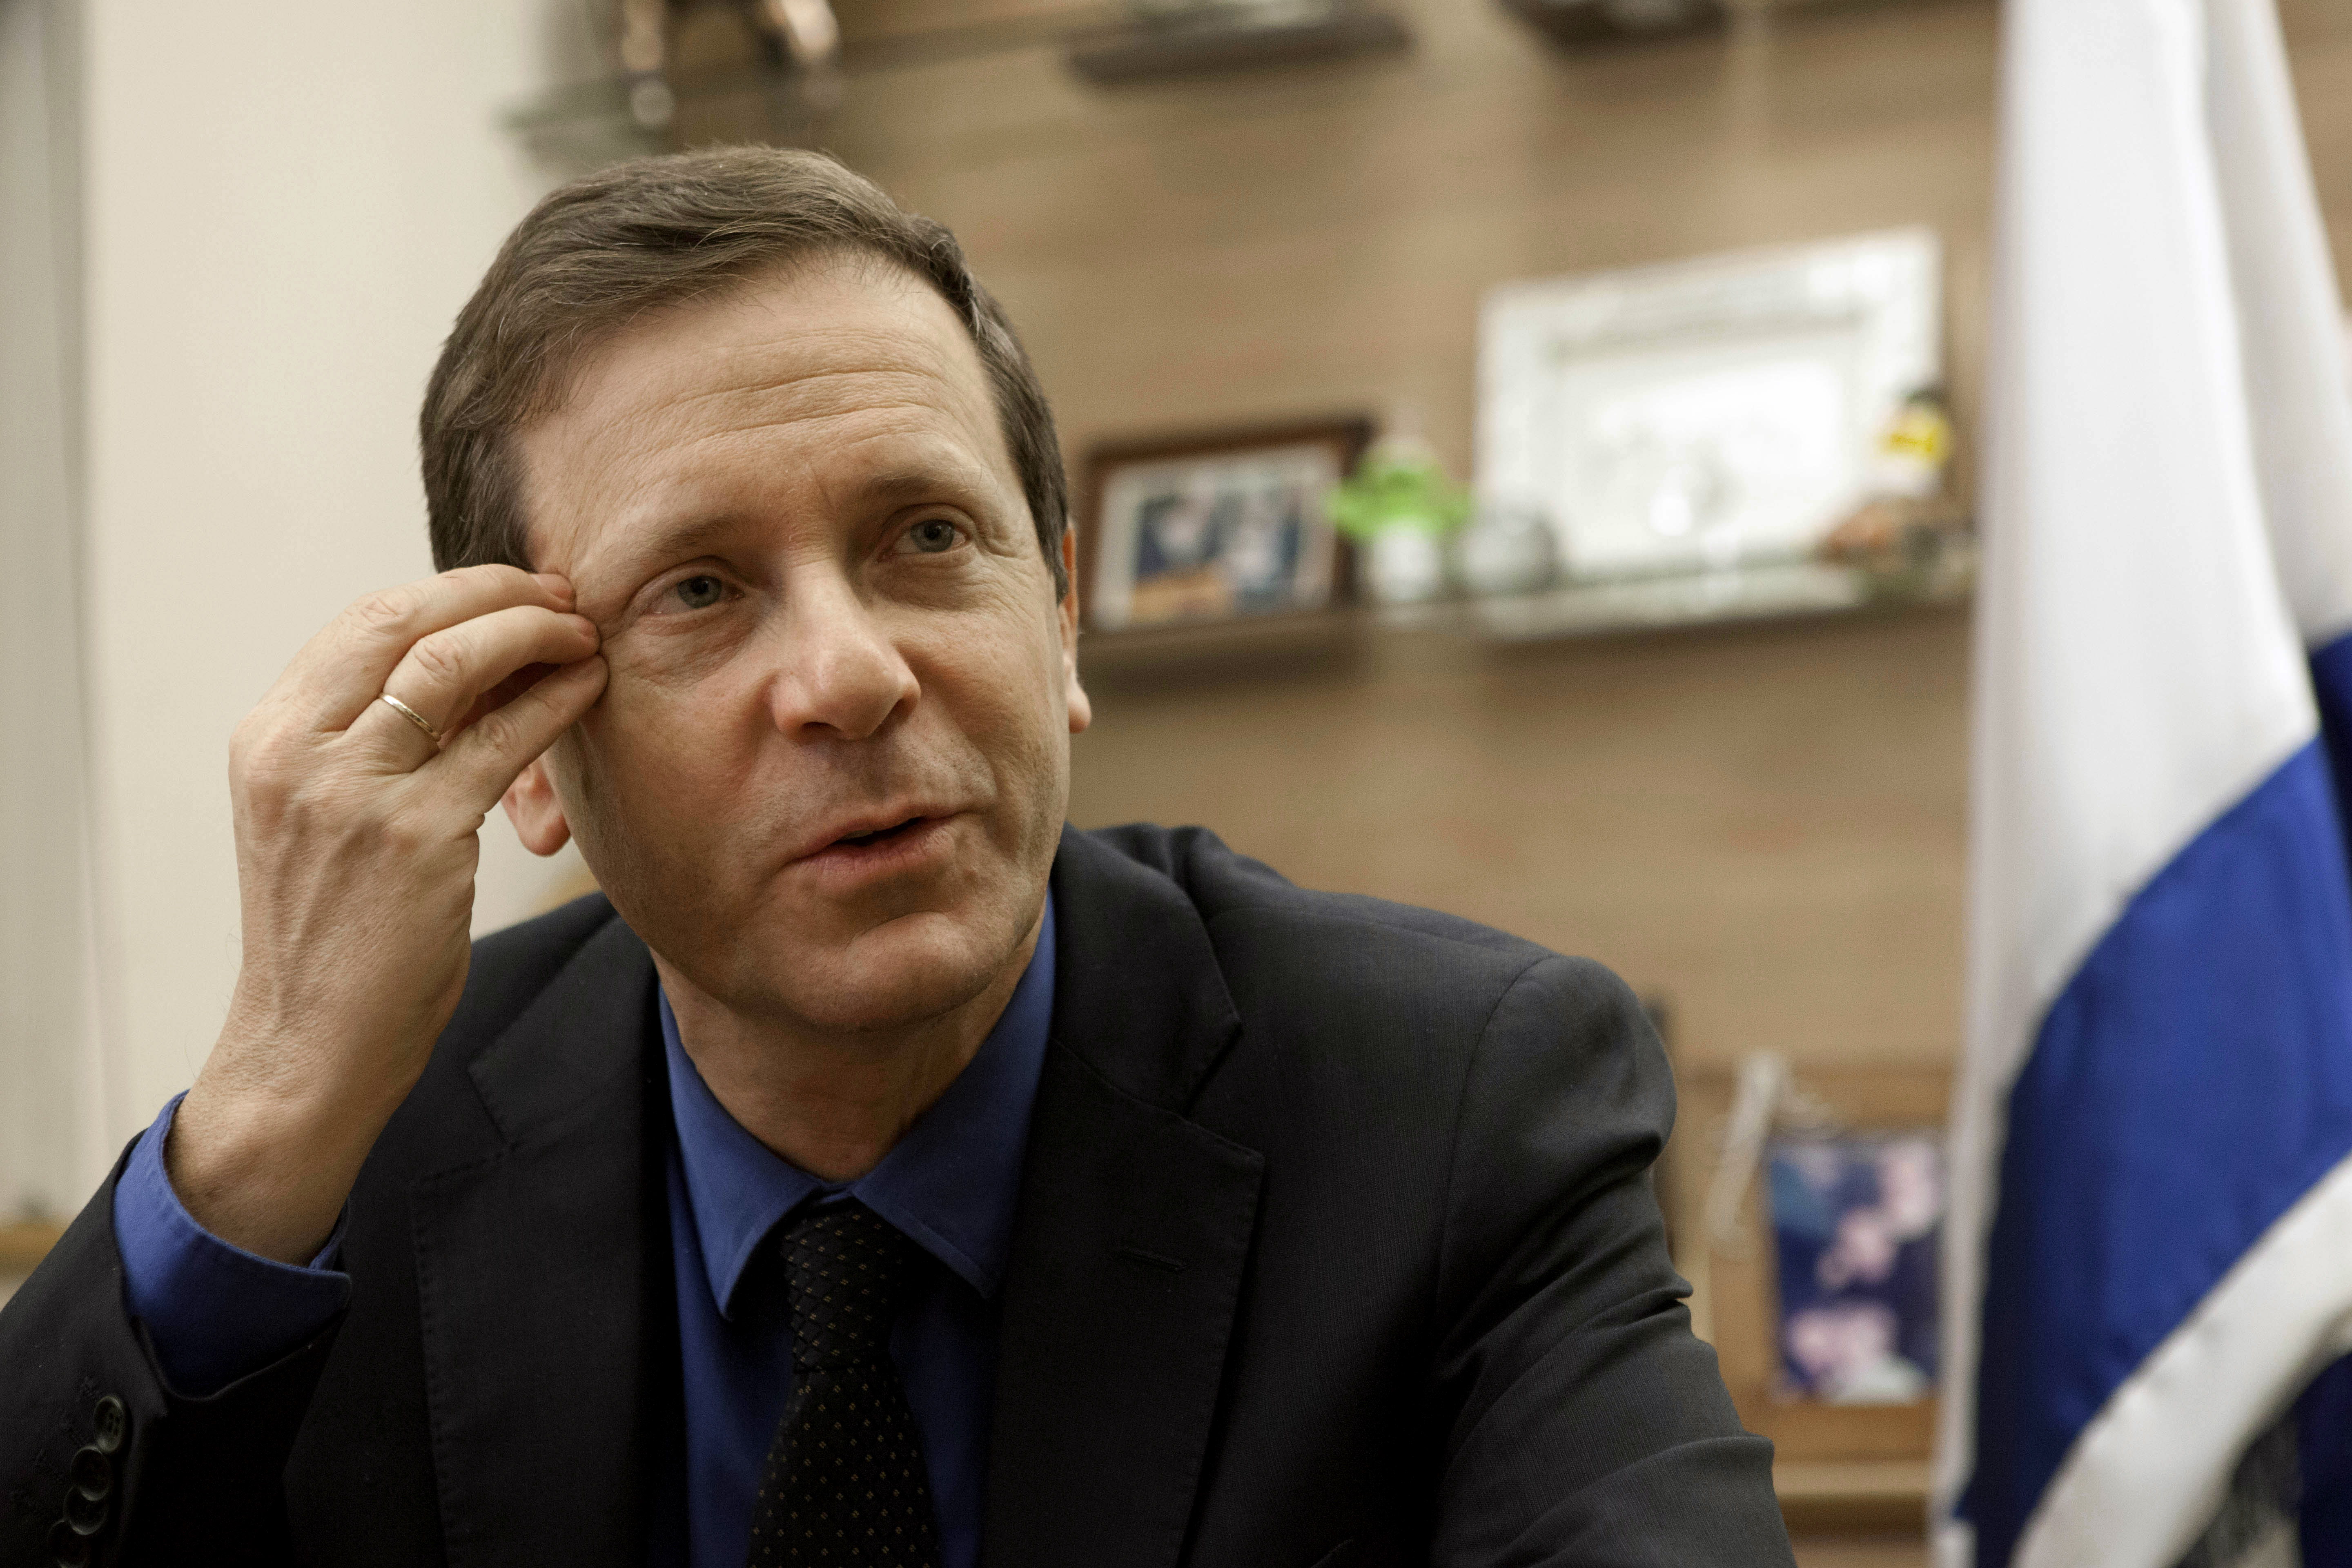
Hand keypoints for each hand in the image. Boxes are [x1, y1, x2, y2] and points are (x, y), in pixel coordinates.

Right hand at [169, 566, 606, 1262]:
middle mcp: (298, 753)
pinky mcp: (415, 837)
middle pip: (404, 621)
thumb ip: (369, 740)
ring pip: (456, 665)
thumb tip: (461, 665)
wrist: (307, 1043)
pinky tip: (589, 686)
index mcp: (268, 738)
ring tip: (582, 632)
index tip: (512, 589)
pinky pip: (503, 741)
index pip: (363, 621)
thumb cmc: (332, 933)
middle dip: (494, 594)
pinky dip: (555, 700)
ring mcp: (354, 792)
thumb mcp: (322, 818)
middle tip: (559, 596)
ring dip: (532, 633)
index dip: (450, 591)